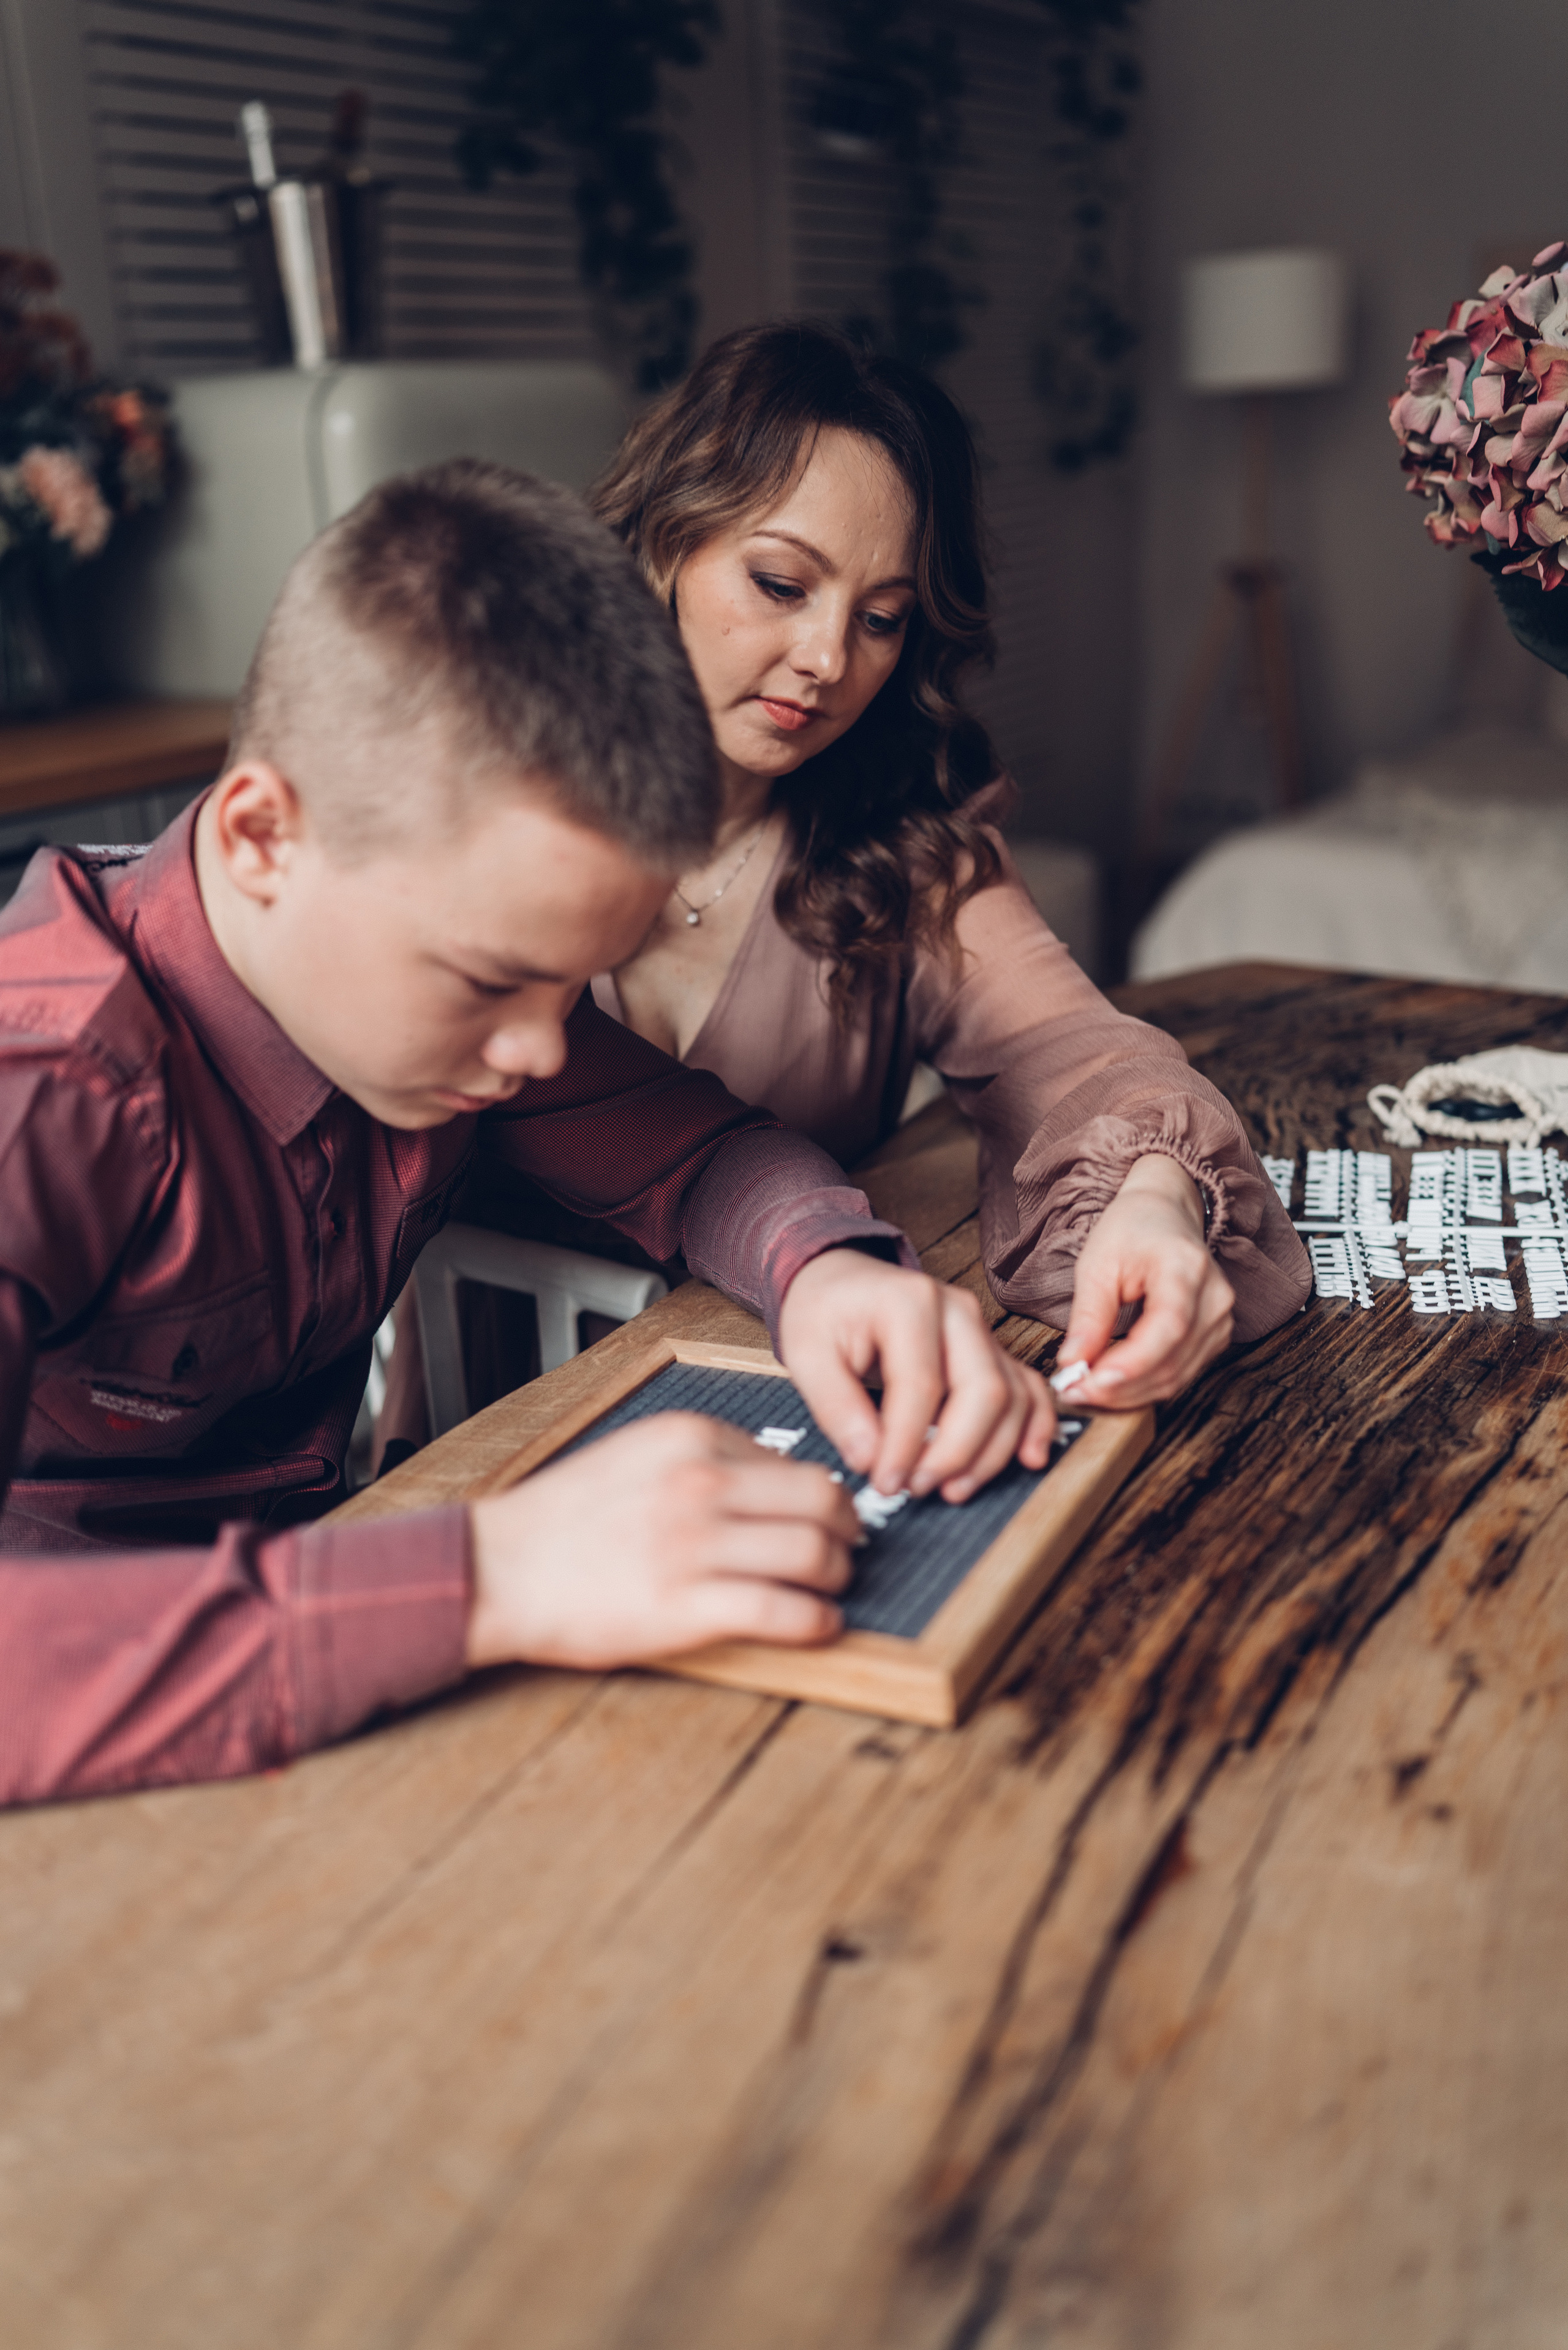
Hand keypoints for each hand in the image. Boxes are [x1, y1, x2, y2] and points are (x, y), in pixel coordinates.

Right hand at [466, 1413, 860, 1668]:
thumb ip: (702, 1459)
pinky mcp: (685, 1606)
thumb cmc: (563, 1520)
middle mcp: (699, 1484)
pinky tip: (819, 1625)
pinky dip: (816, 1621)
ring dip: (836, 1576)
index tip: (828, 1519)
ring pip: (813, 1554)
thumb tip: (773, 1484)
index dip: (821, 1498)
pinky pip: (783, 1611)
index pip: (795, 1462)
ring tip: (831, 1588)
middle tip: (848, 1550)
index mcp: (689, 1439)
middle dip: (847, 1531)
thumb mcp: (636, 1456)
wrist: (497, 1569)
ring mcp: (693, 1545)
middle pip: (821, 1501)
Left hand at [777, 1248, 1054, 1502]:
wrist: (842, 1280)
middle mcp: (958, 1311)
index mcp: (909, 1302)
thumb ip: (836, 1407)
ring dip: (990, 1453)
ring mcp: (982, 1331)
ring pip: (1012, 1397)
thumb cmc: (824, 1313)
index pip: (921, 1385)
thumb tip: (869, 1460)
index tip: (885, 1483)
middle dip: (955, 1452)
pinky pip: (1029, 1388)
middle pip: (983, 1391)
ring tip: (952, 1489)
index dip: (906, 1444)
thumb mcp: (806, 1354)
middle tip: (916, 1488)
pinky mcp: (992, 1351)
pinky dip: (1034, 1425)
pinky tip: (1029, 1459)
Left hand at [1054, 1155, 1233, 1408]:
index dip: (1130, 1365)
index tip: (1088, 1383)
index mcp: (1186, 1268)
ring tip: (1087, 1389)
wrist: (1164, 1212)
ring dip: (1129, 1393)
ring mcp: (1220, 1320)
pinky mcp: (1215, 1336)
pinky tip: (1113, 1383)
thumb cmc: (1131, 1230)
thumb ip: (1088, 1316)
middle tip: (1073, 1392)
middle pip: (1172, 1362)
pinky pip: (1181, 1375)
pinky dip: (1144, 1386)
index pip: (1168, 1328)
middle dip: (1120, 1387)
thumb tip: (1072, 1363)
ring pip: (1176, 1378)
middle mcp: (1214, 1297)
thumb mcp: (1098, 1264)